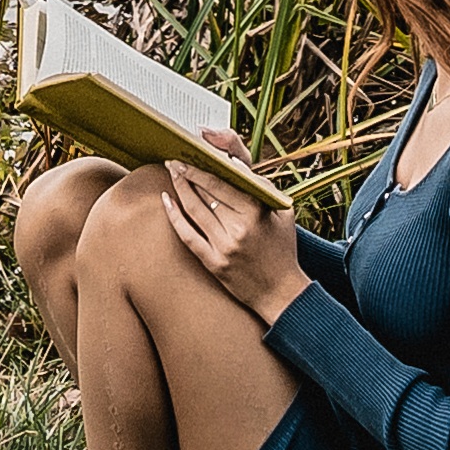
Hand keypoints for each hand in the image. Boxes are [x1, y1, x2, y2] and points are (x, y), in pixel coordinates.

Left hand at [157, 165, 307, 317]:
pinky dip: (174, 217)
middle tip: (173, 161)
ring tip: (171, 176)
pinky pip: (188, 236)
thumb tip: (236, 165)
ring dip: (179, 189)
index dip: (201, 168)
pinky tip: (166, 202)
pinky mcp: (214, 263)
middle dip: (186, 174)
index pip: (221, 183)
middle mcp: (239, 228)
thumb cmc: (282, 247)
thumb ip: (263, 187)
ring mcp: (224, 247)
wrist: (280, 292)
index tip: (188, 157)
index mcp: (257, 211)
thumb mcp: (283, 213)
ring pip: (194, 211)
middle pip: (205, 194)